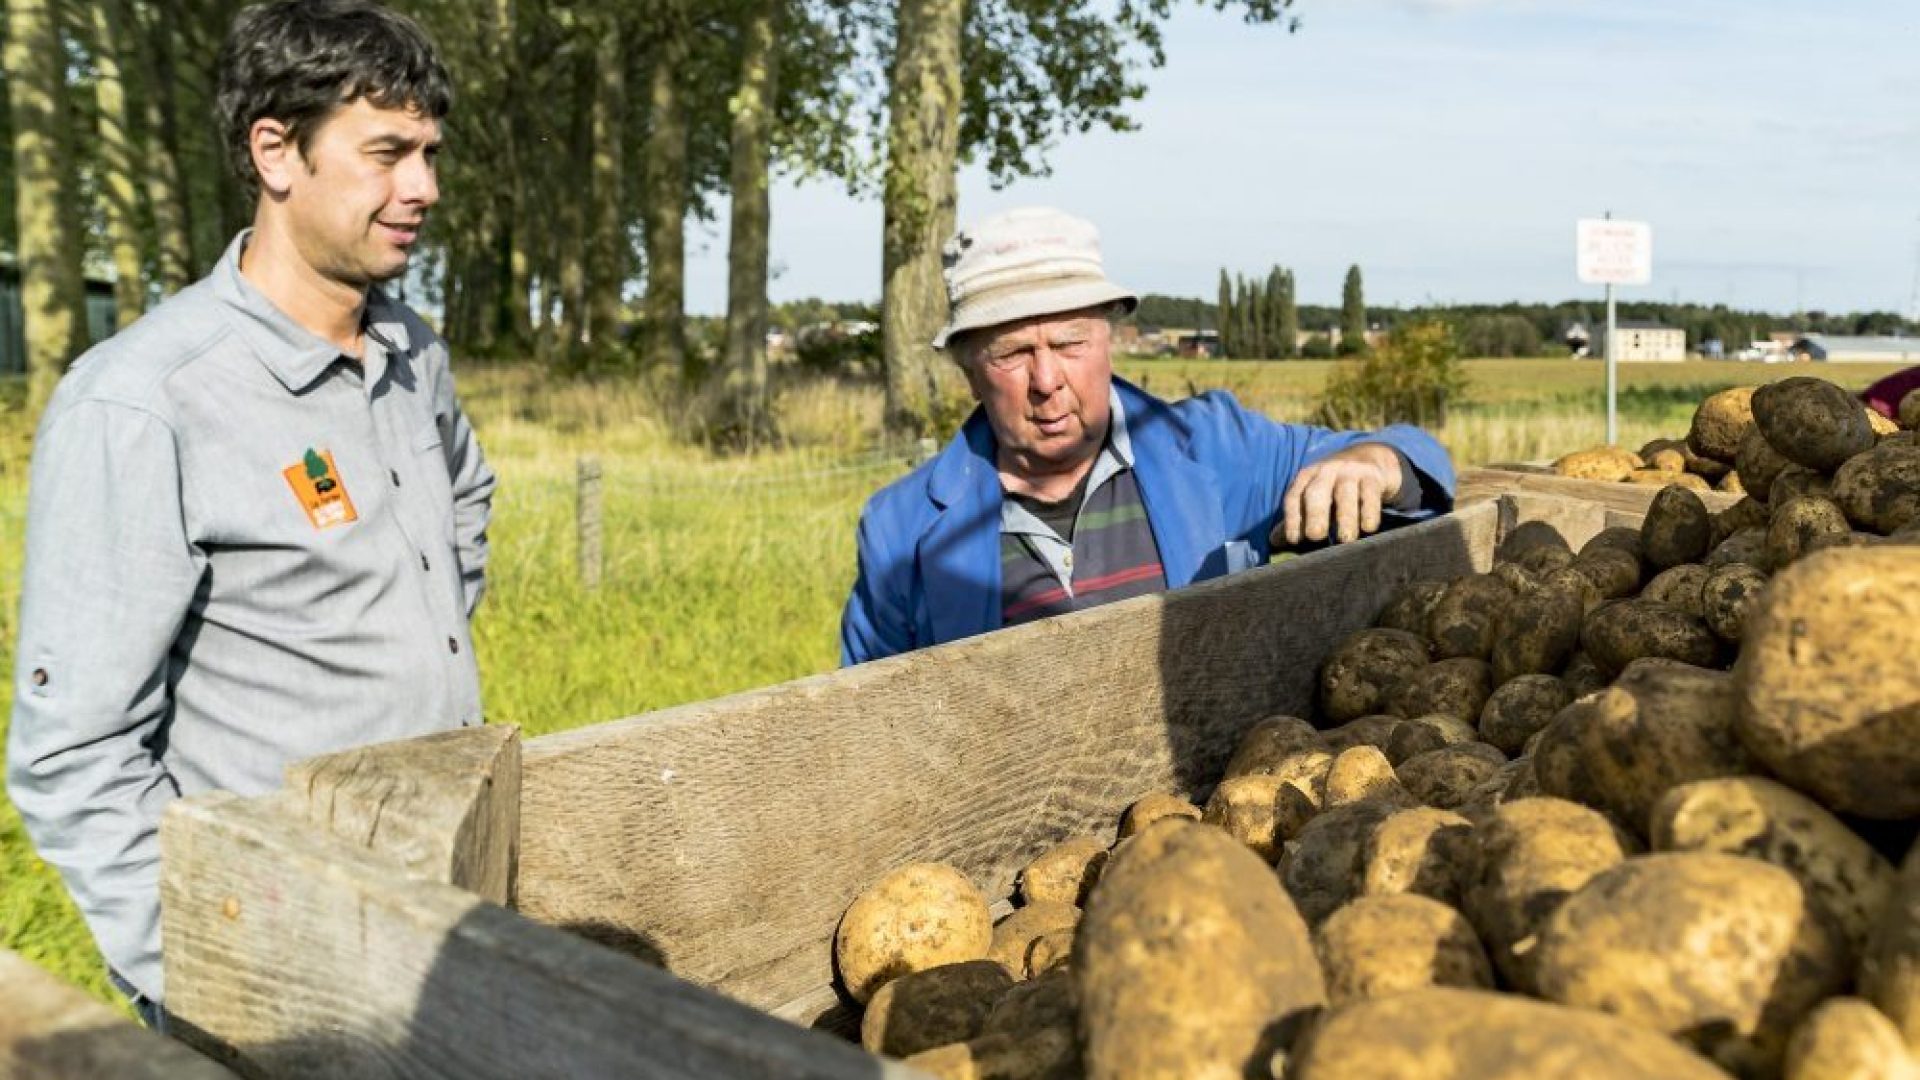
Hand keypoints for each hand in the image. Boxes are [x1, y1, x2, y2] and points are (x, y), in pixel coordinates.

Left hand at [1277, 444, 1403, 545]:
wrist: (1370, 459)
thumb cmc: (1335, 486)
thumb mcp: (1316, 497)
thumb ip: (1298, 518)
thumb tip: (1274, 541)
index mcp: (1306, 477)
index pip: (1294, 498)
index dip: (1291, 518)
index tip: (1294, 540)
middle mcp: (1326, 471)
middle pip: (1316, 492)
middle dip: (1315, 514)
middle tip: (1316, 536)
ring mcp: (1350, 472)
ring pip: (1345, 494)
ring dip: (1346, 518)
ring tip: (1346, 539)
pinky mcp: (1372, 476)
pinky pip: (1370, 494)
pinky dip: (1369, 512)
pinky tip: (1368, 528)